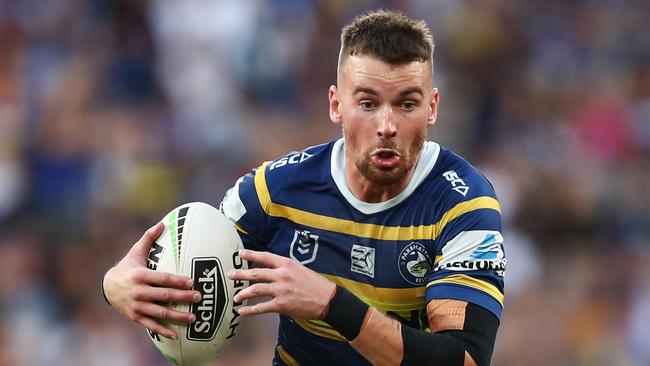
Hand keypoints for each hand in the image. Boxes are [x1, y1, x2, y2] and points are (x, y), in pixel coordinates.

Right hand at [103, 222, 201, 338]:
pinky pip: (151, 325)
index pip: (163, 279)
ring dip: (177, 316)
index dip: (177, 281)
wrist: (107, 287)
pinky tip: (176, 334)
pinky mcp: (136, 316)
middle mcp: (139, 292)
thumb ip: (148, 238)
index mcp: (140, 276)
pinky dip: (163, 331)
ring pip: (160, 313)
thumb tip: (162, 223)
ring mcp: (137, 306)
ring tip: (194, 317)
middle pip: (164, 296)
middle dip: (182, 298)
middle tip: (198, 297)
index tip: (192, 282)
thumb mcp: (135, 252)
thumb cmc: (127, 267)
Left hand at [228, 249, 335, 318]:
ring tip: (236, 297)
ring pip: (256, 290)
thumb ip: (286, 269)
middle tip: (231, 274)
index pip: (265, 257)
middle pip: (256, 273)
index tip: (240, 253)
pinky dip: (250, 310)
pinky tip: (242, 311)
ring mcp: (281, 290)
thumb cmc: (316, 284)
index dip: (251, 254)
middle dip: (241, 274)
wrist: (328, 299)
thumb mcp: (301, 269)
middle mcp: (282, 275)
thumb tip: (272, 270)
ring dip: (243, 293)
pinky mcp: (282, 305)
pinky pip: (261, 307)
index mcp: (287, 264)